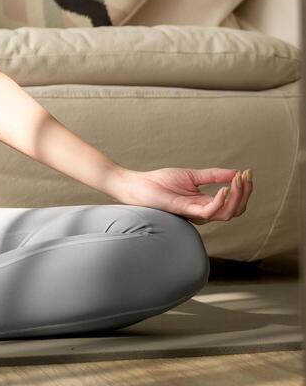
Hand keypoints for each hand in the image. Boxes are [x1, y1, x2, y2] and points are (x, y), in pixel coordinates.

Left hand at [113, 165, 253, 224]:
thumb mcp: (192, 176)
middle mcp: (204, 212)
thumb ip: (214, 175)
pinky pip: (210, 211)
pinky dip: (221, 200)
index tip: (248, 172)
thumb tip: (237, 172)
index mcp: (206, 203)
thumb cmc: (161, 182)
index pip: (234, 202)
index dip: (244, 189)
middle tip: (246, 176)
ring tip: (238, 180)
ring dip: (237, 196)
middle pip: (235, 210)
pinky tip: (225, 188)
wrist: (138, 185)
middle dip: (245, 193)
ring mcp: (195, 213)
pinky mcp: (186, 210)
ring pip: (227, 213)